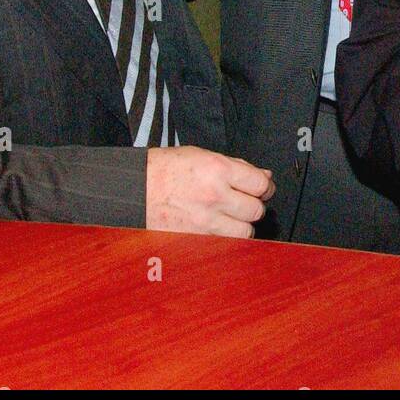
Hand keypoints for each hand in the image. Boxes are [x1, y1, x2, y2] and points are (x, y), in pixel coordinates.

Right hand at [145, 146, 274, 237]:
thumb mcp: (201, 155)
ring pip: (245, 232)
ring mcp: (206, 221)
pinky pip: (226, 243)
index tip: (263, 188)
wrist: (134, 190)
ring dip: (243, 225)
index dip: (265, 187)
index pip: (260, 185)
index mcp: (217, 170)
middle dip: (254, 205)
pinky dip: (226, 238)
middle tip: (246, 201)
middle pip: (256, 210)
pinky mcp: (197, 239)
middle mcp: (214, 196)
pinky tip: (218, 227)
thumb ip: (236, 166)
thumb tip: (264, 176)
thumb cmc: (164, 170)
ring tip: (232, 216)